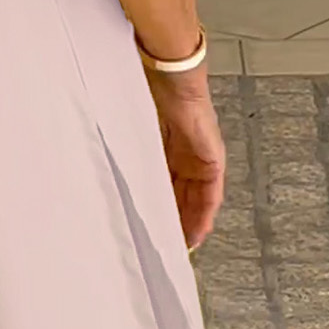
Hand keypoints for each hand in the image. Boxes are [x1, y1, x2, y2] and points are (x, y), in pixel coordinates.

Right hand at [143, 66, 225, 251]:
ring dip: (192, 223)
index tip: (155, 231)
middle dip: (177, 222)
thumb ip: (134, 159)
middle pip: (183, 198)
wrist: (170, 82)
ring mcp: (202, 160)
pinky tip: (199, 230)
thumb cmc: (149, 98)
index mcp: (166, 151)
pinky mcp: (213, 161)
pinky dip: (205, 213)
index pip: (166, 188)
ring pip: (198, 200)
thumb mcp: (137, 137)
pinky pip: (211, 194)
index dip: (162, 210)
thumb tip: (115, 179)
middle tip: (169, 245)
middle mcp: (186, 158)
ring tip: (183, 246)